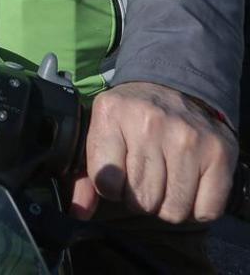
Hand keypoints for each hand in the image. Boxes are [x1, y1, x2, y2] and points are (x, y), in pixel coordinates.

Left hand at [69, 81, 236, 223]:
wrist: (173, 86)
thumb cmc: (131, 117)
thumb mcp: (101, 132)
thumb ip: (85, 175)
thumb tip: (80, 211)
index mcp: (111, 115)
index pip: (106, 183)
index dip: (111, 190)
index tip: (117, 178)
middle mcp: (149, 123)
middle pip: (141, 199)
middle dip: (140, 199)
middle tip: (144, 179)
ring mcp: (187, 138)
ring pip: (173, 210)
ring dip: (167, 205)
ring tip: (165, 182)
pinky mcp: (217, 153)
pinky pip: (206, 210)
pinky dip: (197, 208)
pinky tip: (188, 186)